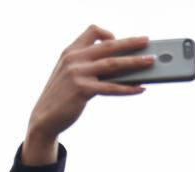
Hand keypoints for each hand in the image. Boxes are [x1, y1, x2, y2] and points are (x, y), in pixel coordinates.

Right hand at [22, 25, 154, 164]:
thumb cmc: (61, 96)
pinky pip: (112, 88)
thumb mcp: (69, 73)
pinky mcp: (83, 90)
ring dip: (135, 62)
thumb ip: (87, 64)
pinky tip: (140, 88)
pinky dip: (128, 88)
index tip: (118, 40)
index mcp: (71, 51)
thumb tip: (118, 64)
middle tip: (147, 41)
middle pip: (109, 45)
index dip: (108, 33)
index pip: (92, 31)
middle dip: (131, 43)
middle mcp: (74, 59)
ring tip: (150, 62)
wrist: (44, 117)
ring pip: (113, 64)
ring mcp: (78, 74)